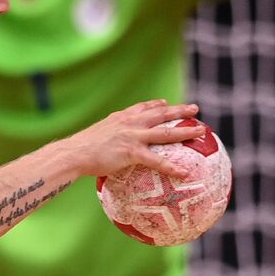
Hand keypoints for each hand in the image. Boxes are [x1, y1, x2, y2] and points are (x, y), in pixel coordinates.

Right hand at [63, 100, 205, 179]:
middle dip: (179, 110)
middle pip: (160, 113)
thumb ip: (105, 138)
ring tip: (201, 131)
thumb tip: (103, 149)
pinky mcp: (132, 152)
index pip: (141, 107)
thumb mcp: (94, 136)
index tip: (164, 103)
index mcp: (119, 118)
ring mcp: (133, 136)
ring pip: (166, 132)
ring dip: (186, 131)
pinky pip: (157, 160)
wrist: (73, 154)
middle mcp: (129, 123)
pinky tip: (184, 172)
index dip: (155, 104)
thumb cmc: (79, 150)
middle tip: (194, 109)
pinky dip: (172, 167)